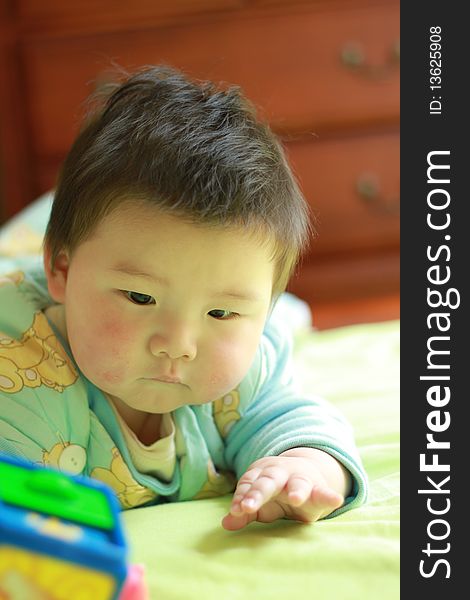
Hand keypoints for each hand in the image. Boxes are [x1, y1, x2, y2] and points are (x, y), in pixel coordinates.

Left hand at [222, 449, 347, 530]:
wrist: (305, 472)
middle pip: (268, 481)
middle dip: (258, 493)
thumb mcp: (261, 502)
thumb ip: (245, 512)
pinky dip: (329, 496)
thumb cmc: (277, 492)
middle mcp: (281, 474)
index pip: (250, 484)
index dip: (242, 497)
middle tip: (248, 506)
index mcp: (263, 474)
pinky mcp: (319, 491)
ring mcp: (300, 480)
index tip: (236, 510)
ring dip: (296, 490)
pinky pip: (324, 492)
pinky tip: (335, 500)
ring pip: (297, 483)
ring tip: (295, 498)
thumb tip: (226, 524)